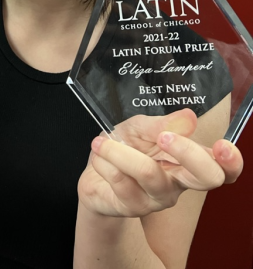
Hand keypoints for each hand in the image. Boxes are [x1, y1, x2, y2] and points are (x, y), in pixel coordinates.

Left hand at [78, 109, 242, 217]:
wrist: (93, 173)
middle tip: (164, 136)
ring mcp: (157, 199)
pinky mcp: (132, 207)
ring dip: (121, 151)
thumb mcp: (140, 127)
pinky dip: (105, 160)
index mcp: (186, 161)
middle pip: (205, 178)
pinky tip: (99, 154)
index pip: (223, 169)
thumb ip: (162, 123)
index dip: (231, 162)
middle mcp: (178, 183)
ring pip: (150, 173)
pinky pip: (121, 180)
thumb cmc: (124, 147)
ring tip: (102, 141)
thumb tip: (189, 117)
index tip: (221, 146)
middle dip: (190, 153)